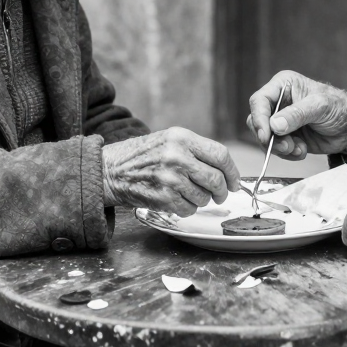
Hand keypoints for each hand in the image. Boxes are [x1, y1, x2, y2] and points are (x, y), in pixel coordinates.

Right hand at [102, 128, 240, 214]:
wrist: (112, 169)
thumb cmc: (145, 155)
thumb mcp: (171, 140)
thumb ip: (197, 151)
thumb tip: (227, 172)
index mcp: (182, 138)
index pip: (220, 155)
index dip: (232, 172)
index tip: (234, 182)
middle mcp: (177, 156)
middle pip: (215, 179)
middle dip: (222, 191)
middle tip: (219, 194)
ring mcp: (169, 178)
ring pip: (204, 197)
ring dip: (202, 200)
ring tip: (188, 193)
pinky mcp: (163, 198)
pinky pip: (189, 209)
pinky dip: (187, 208)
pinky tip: (176, 199)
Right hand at [246, 70, 346, 159]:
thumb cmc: (340, 108)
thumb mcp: (320, 107)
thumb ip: (297, 115)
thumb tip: (274, 126)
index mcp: (283, 85)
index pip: (259, 101)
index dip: (259, 119)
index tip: (266, 136)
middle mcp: (278, 101)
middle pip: (257, 121)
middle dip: (270, 137)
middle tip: (287, 147)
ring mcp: (281, 120)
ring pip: (265, 138)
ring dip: (280, 148)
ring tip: (300, 149)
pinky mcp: (286, 137)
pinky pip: (275, 149)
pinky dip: (287, 154)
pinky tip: (302, 151)